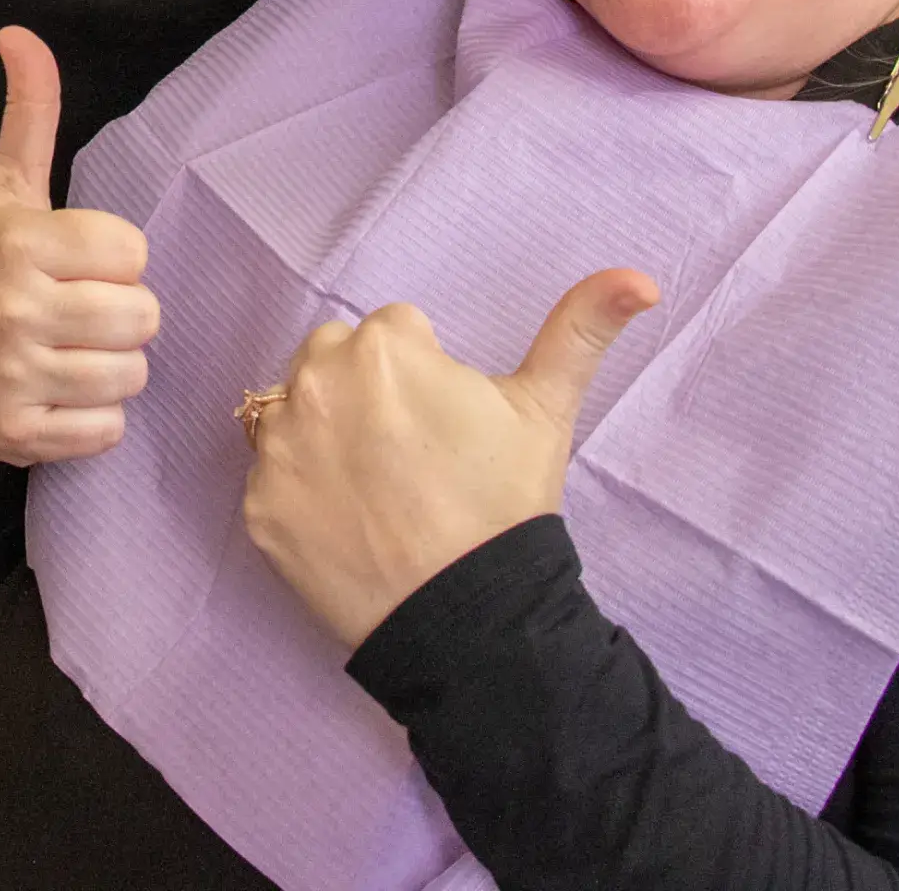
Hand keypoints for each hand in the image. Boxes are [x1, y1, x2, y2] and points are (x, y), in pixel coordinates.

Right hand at [0, 27, 160, 463]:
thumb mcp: (7, 186)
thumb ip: (30, 113)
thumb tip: (18, 32)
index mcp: (23, 243)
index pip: (134, 253)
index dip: (116, 259)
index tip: (79, 261)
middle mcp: (16, 309)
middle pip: (144, 318)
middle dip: (123, 315)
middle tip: (80, 310)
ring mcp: (15, 376)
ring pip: (132, 376)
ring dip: (112, 367)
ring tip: (71, 350)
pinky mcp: (18, 433)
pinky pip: (107, 432)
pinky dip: (93, 420)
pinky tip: (58, 392)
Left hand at [243, 269, 658, 649]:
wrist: (470, 622)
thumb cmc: (505, 505)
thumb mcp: (546, 409)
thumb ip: (582, 327)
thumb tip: (641, 278)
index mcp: (383, 345)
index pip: (397, 333)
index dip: (427, 377)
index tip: (446, 427)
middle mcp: (316, 381)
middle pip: (335, 360)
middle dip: (366, 391)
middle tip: (411, 456)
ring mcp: (280, 448)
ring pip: (297, 412)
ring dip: (326, 435)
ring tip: (378, 489)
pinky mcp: (257, 507)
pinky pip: (273, 479)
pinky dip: (301, 496)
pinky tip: (347, 526)